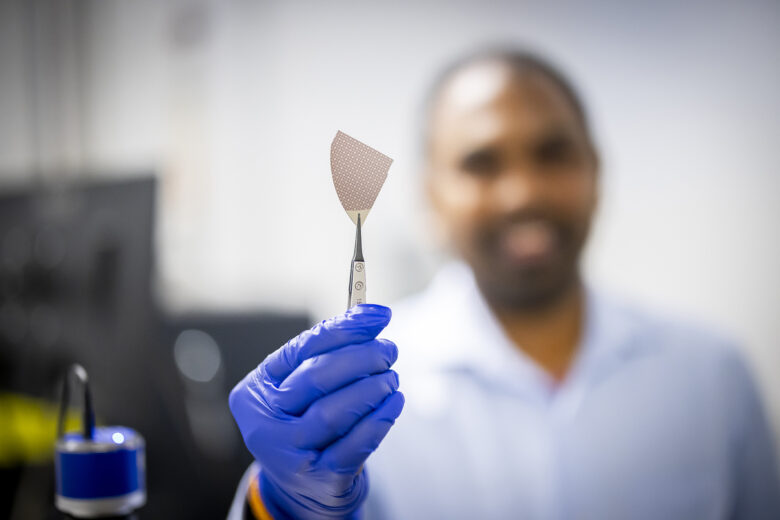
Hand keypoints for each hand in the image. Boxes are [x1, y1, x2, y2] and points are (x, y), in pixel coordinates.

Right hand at [229, 304, 403, 518]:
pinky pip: (354, 445)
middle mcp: (263, 423)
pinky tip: (393, 403)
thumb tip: (371, 316)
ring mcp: (288, 455)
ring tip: (390, 378)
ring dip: (371, 388)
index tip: (378, 315)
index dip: (343, 328)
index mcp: (255, 391)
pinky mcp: (318, 479)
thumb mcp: (301, 390)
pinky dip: (379, 420)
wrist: (304, 489)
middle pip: (316, 377)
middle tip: (388, 350)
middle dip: (360, 357)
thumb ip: (328, 353)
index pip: (300, 349)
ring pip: (333, 412)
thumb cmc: (305, 424)